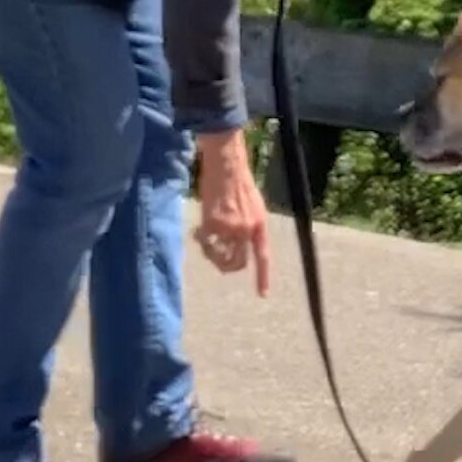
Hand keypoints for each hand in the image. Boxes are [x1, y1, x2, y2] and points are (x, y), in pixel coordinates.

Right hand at [194, 128, 269, 296]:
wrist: (227, 166)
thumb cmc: (238, 181)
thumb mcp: (254, 205)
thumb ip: (250, 224)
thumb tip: (241, 243)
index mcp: (260, 225)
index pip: (264, 257)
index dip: (263, 277)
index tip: (262, 295)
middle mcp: (247, 230)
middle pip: (238, 263)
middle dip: (226, 265)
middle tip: (217, 257)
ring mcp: (230, 228)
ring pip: (219, 255)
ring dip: (211, 252)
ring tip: (204, 238)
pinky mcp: (212, 224)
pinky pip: (205, 242)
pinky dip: (200, 239)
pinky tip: (197, 229)